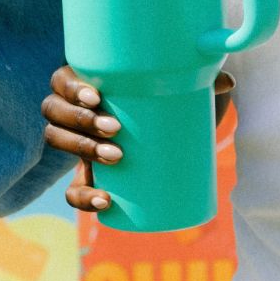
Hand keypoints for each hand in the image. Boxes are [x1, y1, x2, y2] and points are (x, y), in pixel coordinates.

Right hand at [43, 63, 235, 213]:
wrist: (177, 133)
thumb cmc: (176, 99)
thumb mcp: (187, 86)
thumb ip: (204, 79)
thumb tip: (225, 82)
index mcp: (88, 80)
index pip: (62, 80)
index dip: (71, 87)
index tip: (98, 96)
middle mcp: (75, 109)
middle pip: (54, 111)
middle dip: (80, 121)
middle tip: (116, 129)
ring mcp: (79, 142)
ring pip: (56, 141)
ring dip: (80, 149)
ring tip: (115, 156)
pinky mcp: (89, 174)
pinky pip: (72, 189)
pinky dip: (82, 197)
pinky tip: (104, 202)